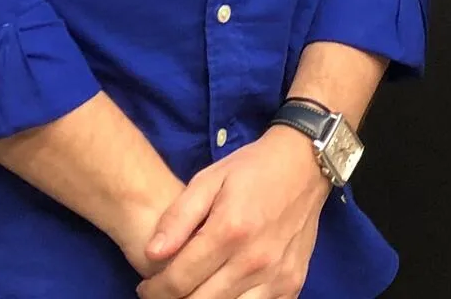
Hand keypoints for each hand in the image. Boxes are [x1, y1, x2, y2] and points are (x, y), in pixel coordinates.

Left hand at [135, 127, 330, 298]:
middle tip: (164, 293)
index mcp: (229, 230)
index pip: (178, 281)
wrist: (304, 165)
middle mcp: (254, 260)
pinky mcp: (292, 284)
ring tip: (192, 292)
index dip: (154, 290)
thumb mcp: (209, 179)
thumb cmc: (252, 169)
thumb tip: (151, 253)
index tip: (146, 286)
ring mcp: (276, 276)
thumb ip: (178, 217)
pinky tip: (223, 292)